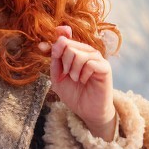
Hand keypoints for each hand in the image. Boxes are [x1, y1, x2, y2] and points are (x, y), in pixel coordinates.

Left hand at [38, 24, 116, 140]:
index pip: (64, 37)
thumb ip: (54, 61)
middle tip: (67, 74)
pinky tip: (84, 80)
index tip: (44, 48)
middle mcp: (86, 52)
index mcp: (75, 52)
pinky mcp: (104, 67)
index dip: (55, 39)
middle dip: (63, 62)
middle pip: (68, 45)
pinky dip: (83, 74)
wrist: (87, 111)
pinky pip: (90, 63)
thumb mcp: (57, 78)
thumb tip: (47, 44)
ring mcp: (96, 58)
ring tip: (76, 79)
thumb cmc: (74, 94)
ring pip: (78, 53)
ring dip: (73, 69)